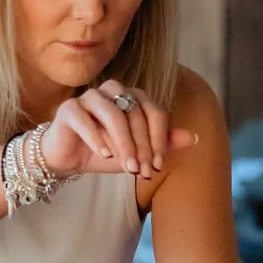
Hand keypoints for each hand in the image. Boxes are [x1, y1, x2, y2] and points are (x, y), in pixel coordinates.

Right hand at [41, 79, 197, 179]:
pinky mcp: (69, 108)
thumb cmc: (105, 152)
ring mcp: (90, 97)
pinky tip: (105, 155)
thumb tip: (194, 138)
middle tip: (142, 172)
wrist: (68, 157)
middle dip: (141, 146)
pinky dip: (97, 138)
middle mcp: (113, 90)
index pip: (154, 111)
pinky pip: (85, 120)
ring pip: (113, 114)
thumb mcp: (137, 152)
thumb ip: (162, 143)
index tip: (157, 166)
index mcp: (132, 96)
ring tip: (127, 167)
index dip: (158, 139)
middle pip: (135, 114)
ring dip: (123, 143)